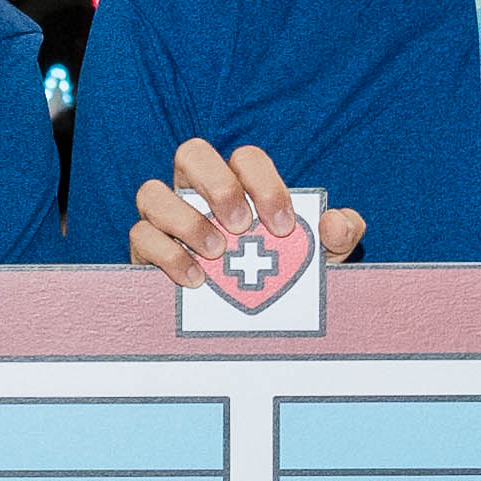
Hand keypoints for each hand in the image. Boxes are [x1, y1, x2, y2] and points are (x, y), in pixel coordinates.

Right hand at [120, 139, 361, 290]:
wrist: (253, 327)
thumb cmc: (282, 278)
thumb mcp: (320, 260)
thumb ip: (339, 236)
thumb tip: (334, 221)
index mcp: (239, 184)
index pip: (245, 159)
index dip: (265, 184)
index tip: (284, 226)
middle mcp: (196, 192)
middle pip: (191, 154)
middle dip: (217, 185)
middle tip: (243, 227)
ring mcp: (165, 218)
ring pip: (153, 193)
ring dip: (186, 220)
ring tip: (218, 254)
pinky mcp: (145, 250)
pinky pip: (140, 236)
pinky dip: (167, 254)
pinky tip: (196, 280)